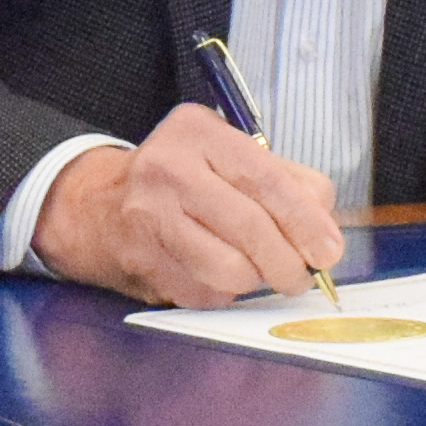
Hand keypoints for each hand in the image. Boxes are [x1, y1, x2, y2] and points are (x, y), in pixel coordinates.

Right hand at [36, 105, 346, 308]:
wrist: (96, 208)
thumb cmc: (181, 183)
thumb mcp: (228, 159)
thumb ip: (284, 183)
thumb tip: (324, 231)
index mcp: (199, 132)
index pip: (267, 179)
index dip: (306, 221)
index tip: (329, 251)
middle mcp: (168, 167)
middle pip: (251, 227)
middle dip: (288, 263)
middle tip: (301, 277)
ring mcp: (149, 214)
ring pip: (229, 268)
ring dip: (256, 281)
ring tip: (258, 273)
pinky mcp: (140, 259)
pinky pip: (204, 292)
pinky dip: (223, 293)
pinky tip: (216, 274)